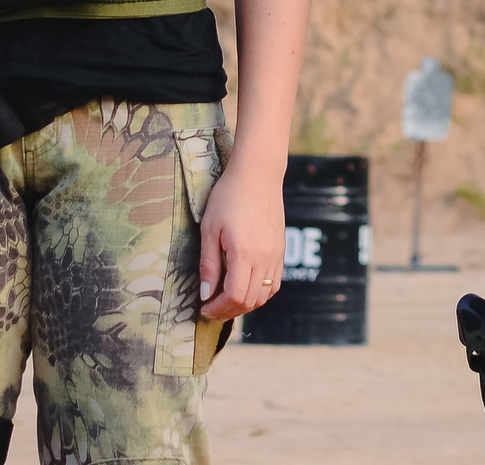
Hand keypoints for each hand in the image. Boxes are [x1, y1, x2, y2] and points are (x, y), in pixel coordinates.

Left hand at [196, 149, 286, 321]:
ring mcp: (276, 255)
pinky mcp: (281, 250)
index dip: (218, 308)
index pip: (234, 296)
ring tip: (226, 302)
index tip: (204, 308)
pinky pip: (274, 284)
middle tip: (211, 309)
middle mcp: (264, 257)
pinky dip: (259, 293)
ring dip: (244, 305)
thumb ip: (208, 264)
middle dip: (228, 311)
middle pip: (249, 300)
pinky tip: (244, 288)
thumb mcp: (210, 228)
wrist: (258, 174)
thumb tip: (206, 294)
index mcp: (244, 252)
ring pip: (264, 296)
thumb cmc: (229, 196)